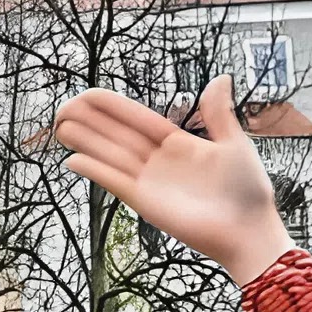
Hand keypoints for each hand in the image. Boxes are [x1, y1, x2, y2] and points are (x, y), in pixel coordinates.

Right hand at [53, 77, 291, 284]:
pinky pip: (114, 183)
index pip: (137, 118)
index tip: (88, 94)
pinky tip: (73, 159)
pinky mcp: (146, 203)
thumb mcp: (235, 144)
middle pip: (116, 135)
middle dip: (89, 120)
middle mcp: (159, 161)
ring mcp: (150, 182)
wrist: (251, 232)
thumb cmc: (248, 191)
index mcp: (178, 143)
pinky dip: (95, 171)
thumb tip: (220, 78)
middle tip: (63, 108)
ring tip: (60, 126)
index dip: (113, 106)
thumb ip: (219, 113)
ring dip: (85, 140)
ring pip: (110, 155)